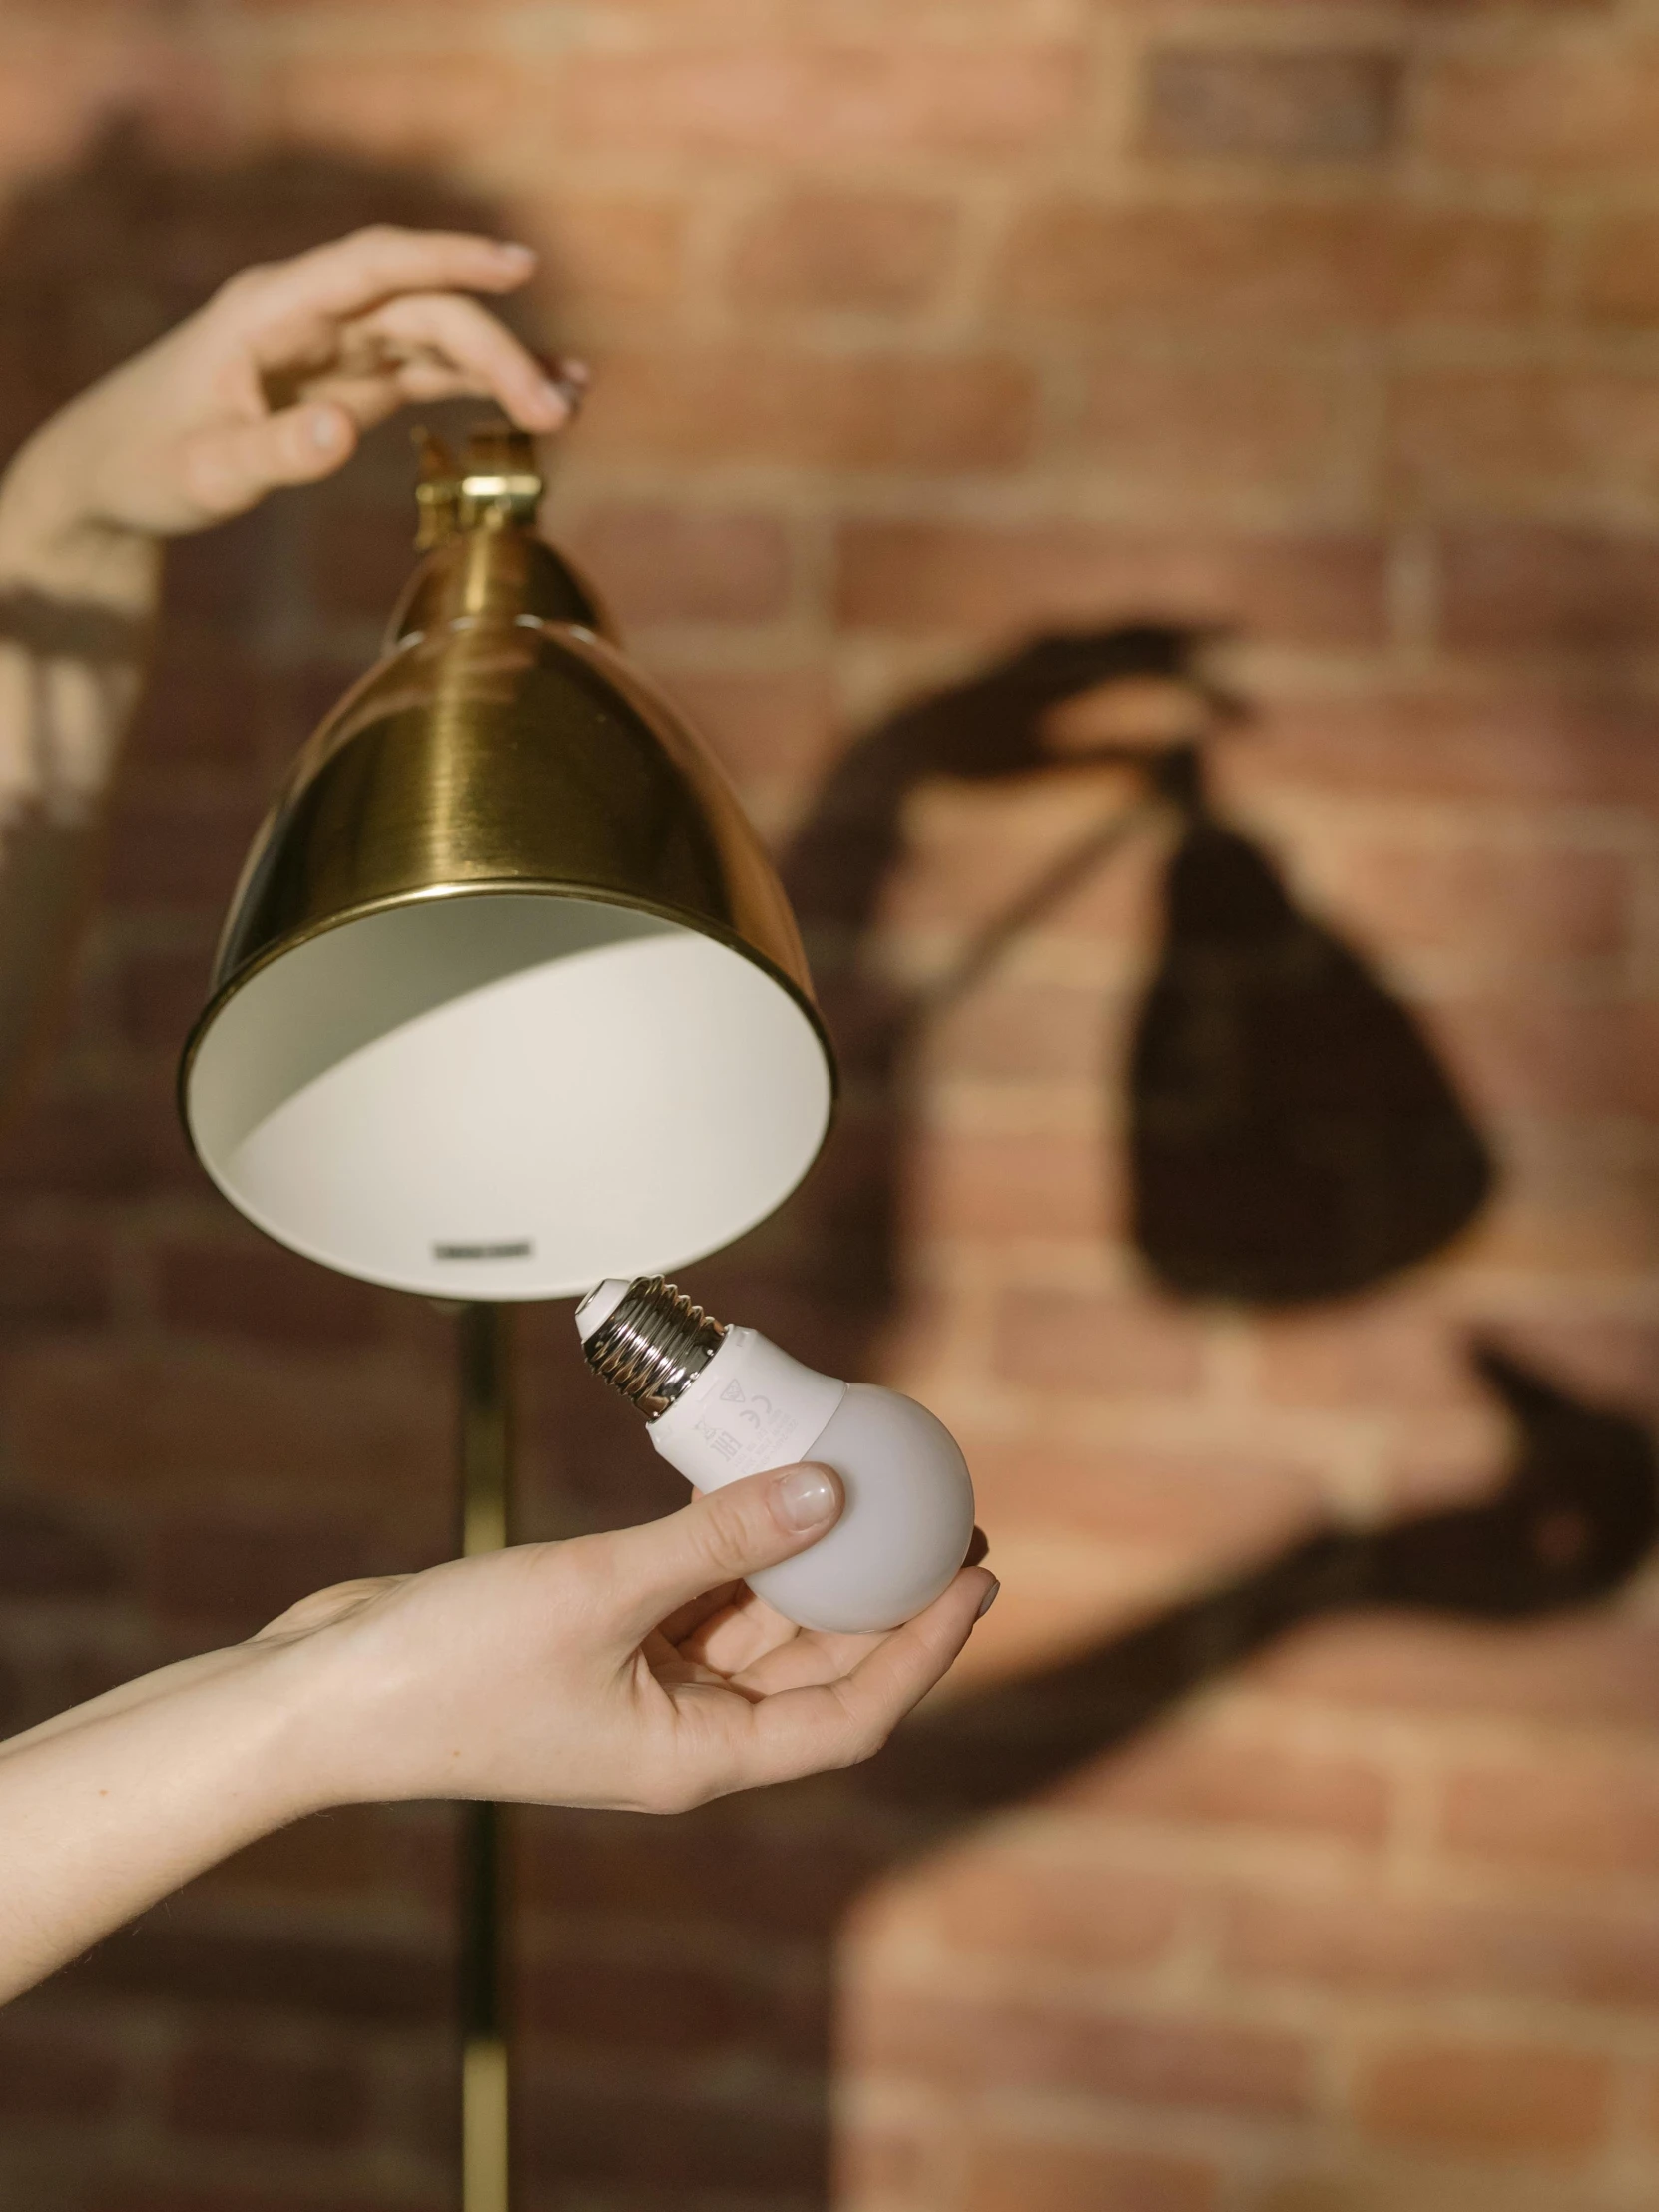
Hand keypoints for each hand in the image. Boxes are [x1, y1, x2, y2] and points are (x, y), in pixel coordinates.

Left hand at [0, 224, 574, 600]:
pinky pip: (430, 373)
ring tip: (570, 406)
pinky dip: (482, 387)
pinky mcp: (352, 382)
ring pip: (436, 339)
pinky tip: (538, 405)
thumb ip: (275, 452)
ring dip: (503, 367)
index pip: (375, 267)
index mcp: (273, 309)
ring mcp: (338, 346)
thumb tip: (345, 430)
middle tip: (556, 413)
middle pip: (423, 310)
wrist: (115, 473)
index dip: (449, 259)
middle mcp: (315, 315)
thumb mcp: (205, 471)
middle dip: (496, 351)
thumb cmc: (148, 465)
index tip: (517, 267)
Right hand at [260, 1464, 997, 1814]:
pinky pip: (695, 1595)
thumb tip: (831, 1491)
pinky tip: (762, 1484)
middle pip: (815, 1667)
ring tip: (869, 1488)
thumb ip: (721, 1541)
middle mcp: (681, 1731)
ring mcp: (639, 1688)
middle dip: (885, 1598)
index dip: (924, 1650)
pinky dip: (733, 1546)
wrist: (326, 1693)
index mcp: (696, 1755)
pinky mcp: (599, 1644)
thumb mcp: (601, 1590)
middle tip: (942, 1519)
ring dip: (811, 1565)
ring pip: (757, 1626)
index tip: (977, 1578)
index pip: (851, 1714)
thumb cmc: (449, 1669)